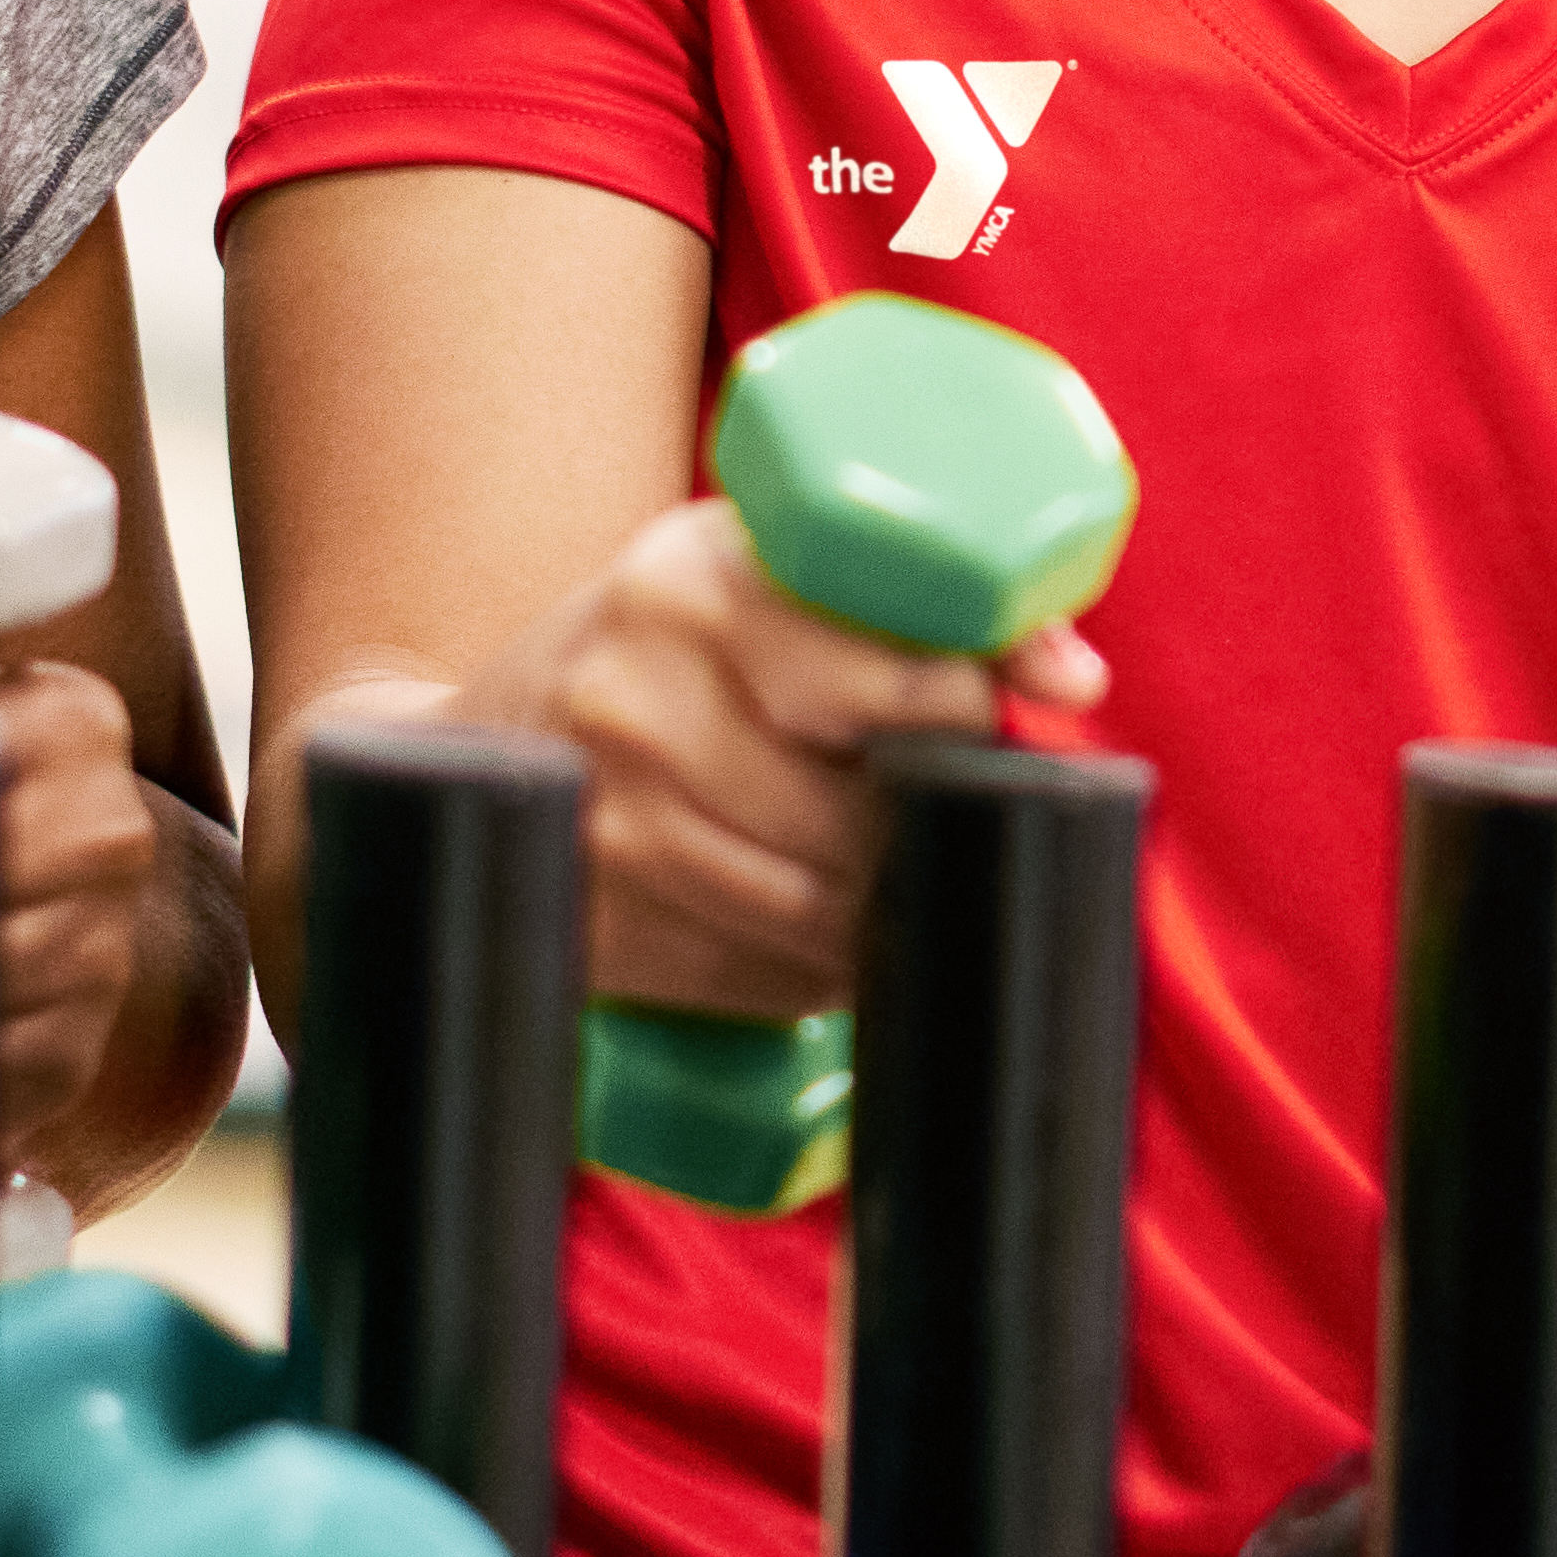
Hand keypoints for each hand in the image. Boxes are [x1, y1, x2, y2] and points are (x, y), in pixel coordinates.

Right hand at [454, 504, 1102, 1026]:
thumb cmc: (669, 650)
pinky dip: (813, 972)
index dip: (967, 715)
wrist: (478, 748)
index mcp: (695, 581)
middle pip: (862, 813)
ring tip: (888, 883)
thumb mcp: (762, 580)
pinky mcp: (594, 919)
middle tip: (939, 817)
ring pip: (819, 911)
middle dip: (924, 830)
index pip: (889, 676)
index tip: (989, 728)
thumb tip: (1077, 677)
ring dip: (879, 916)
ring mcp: (607, 816)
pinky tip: (820, 939)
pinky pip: (758, 976)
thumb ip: (920, 605)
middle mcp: (637, 693)